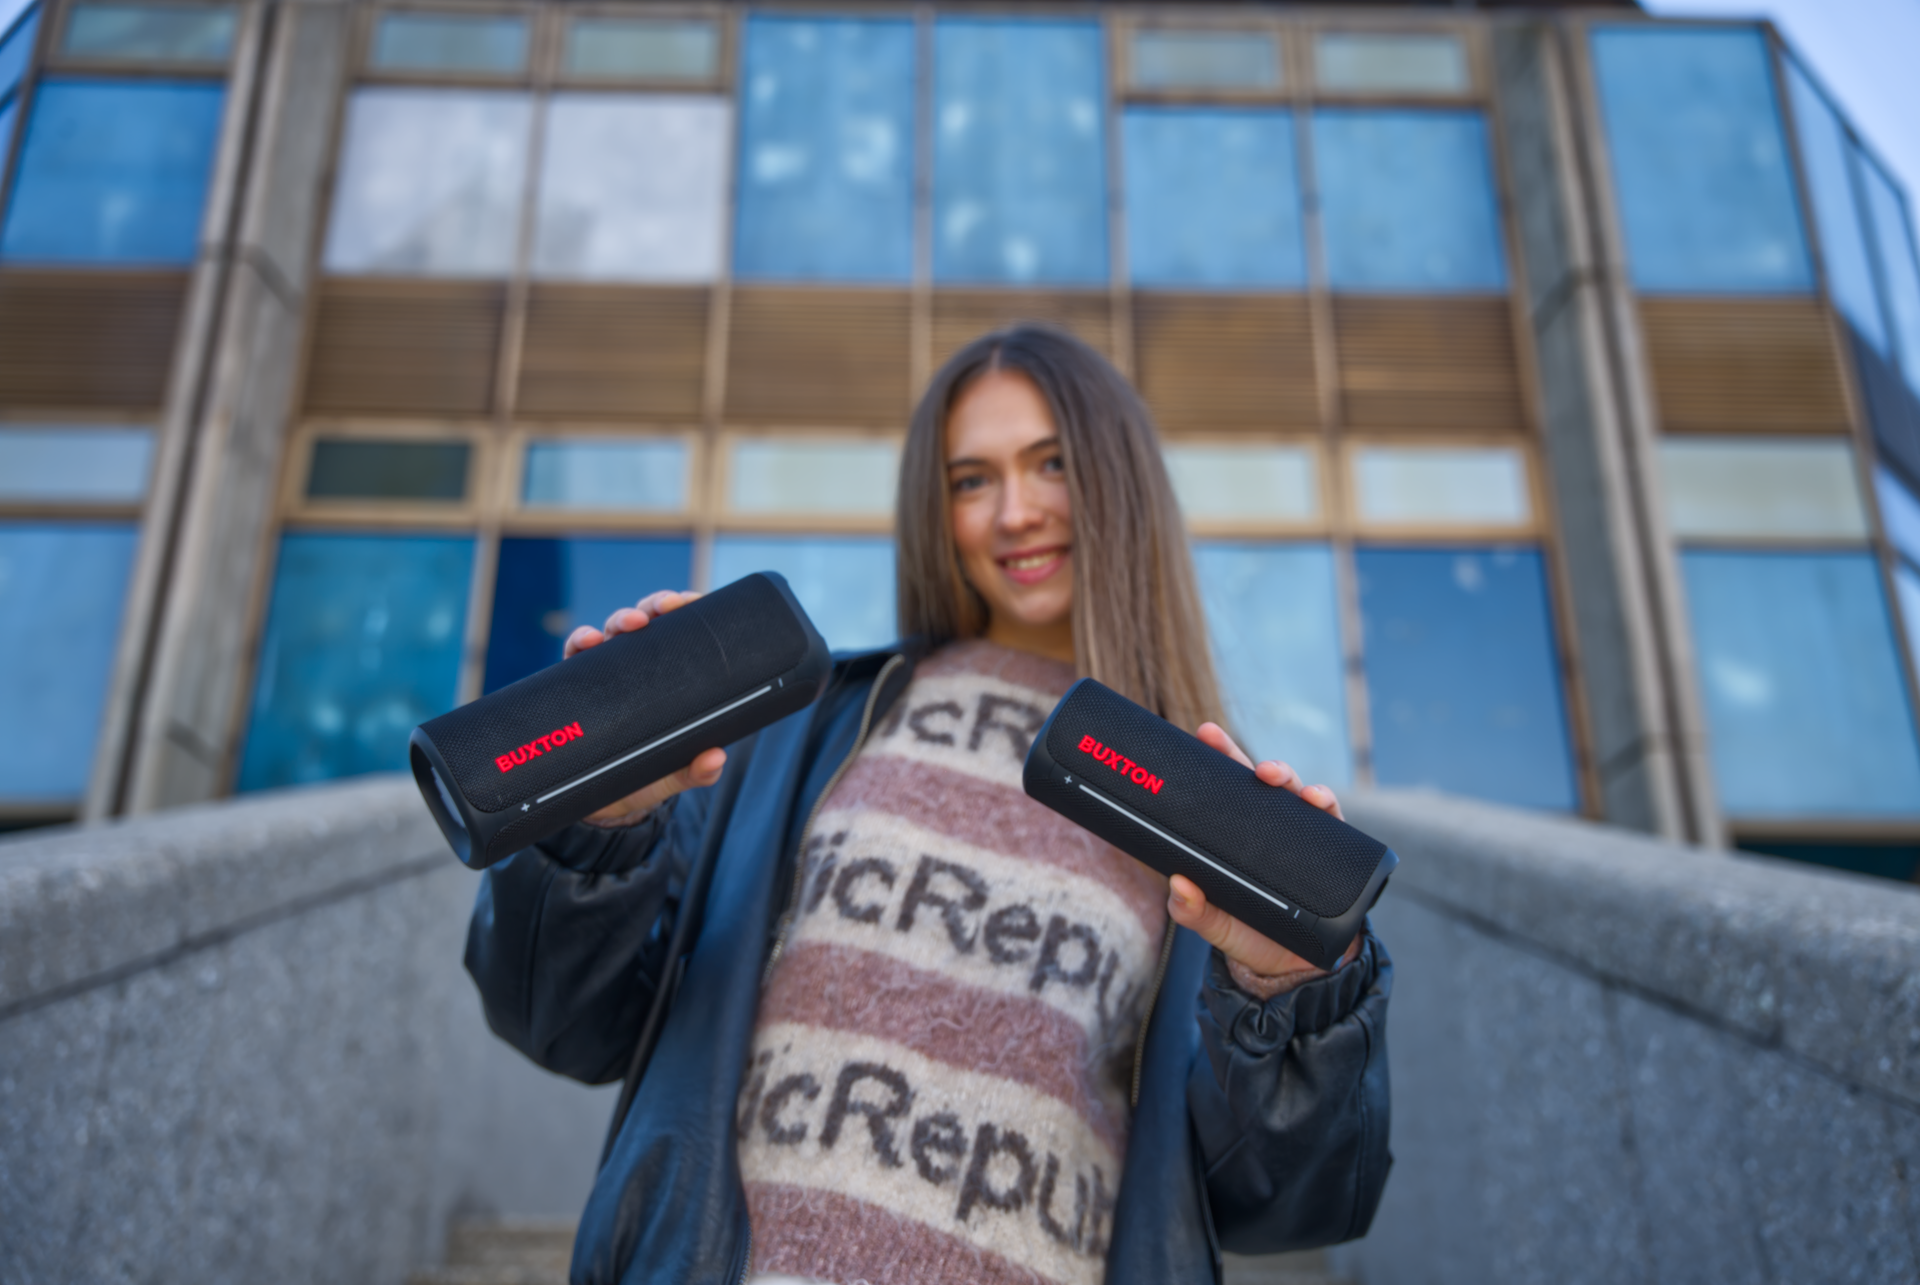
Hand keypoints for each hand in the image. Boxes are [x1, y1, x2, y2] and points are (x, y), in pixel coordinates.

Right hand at [563, 590, 726, 827]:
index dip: (682, 611)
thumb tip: (716, 757)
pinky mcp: (576, 688)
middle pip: (644, 624)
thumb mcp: (671, 775)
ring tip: (631, 623)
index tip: (690, 601)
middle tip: (662, 610)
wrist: (599, 805)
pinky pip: (574, 657)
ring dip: (620, 619)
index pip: (675, 635)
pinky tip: (585, 642)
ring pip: (610, 633)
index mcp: (663, 679)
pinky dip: (578, 642)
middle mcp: (634, 671)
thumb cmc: (642, 780)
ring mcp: (604, 677)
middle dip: (652, 607)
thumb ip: (695, 771)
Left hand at [1164, 723, 1359, 995]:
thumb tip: (1177, 884)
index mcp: (1241, 833)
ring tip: (1277, 778)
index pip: (1229, 788)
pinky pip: (1335, 824)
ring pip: (1302, 796)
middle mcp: (1274, 828)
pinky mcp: (1334, 856)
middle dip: (1259, 762)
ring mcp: (1305, 839)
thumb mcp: (1215, 925)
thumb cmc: (1251, 934)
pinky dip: (1328, 806)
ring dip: (1294, 781)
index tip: (1205, 733)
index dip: (1220, 756)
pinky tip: (1320, 802)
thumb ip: (1192, 911)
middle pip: (1267, 784)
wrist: (1297, 968)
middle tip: (1249, 761)